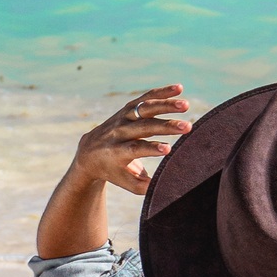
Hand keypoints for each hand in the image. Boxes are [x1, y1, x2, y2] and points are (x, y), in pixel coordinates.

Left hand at [72, 85, 190, 195]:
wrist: (89, 153)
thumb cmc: (114, 172)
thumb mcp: (127, 183)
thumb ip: (147, 187)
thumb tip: (169, 187)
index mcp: (117, 152)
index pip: (135, 149)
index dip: (151, 149)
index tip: (168, 149)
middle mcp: (119, 133)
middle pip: (144, 127)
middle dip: (166, 127)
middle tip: (187, 127)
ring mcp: (122, 118)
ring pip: (145, 108)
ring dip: (166, 105)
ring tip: (186, 105)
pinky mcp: (127, 108)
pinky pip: (145, 98)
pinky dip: (162, 92)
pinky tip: (179, 89)